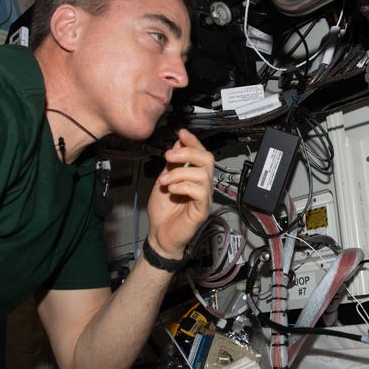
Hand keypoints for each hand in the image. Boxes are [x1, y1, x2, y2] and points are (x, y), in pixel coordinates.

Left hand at [146, 128, 213, 259]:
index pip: (201, 154)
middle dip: (188, 152)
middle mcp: (203, 185)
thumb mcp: (164, 180)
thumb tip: (178, 143)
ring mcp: (204, 197)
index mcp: (195, 177)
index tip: (182, 132)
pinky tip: (172, 191)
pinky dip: (183, 186)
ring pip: (203, 174)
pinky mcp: (202, 210)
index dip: (193, 141)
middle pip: (208, 159)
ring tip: (165, 181)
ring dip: (180, 173)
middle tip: (170, 155)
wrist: (160, 235)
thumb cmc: (163, 213)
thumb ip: (172, 164)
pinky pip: (199, 191)